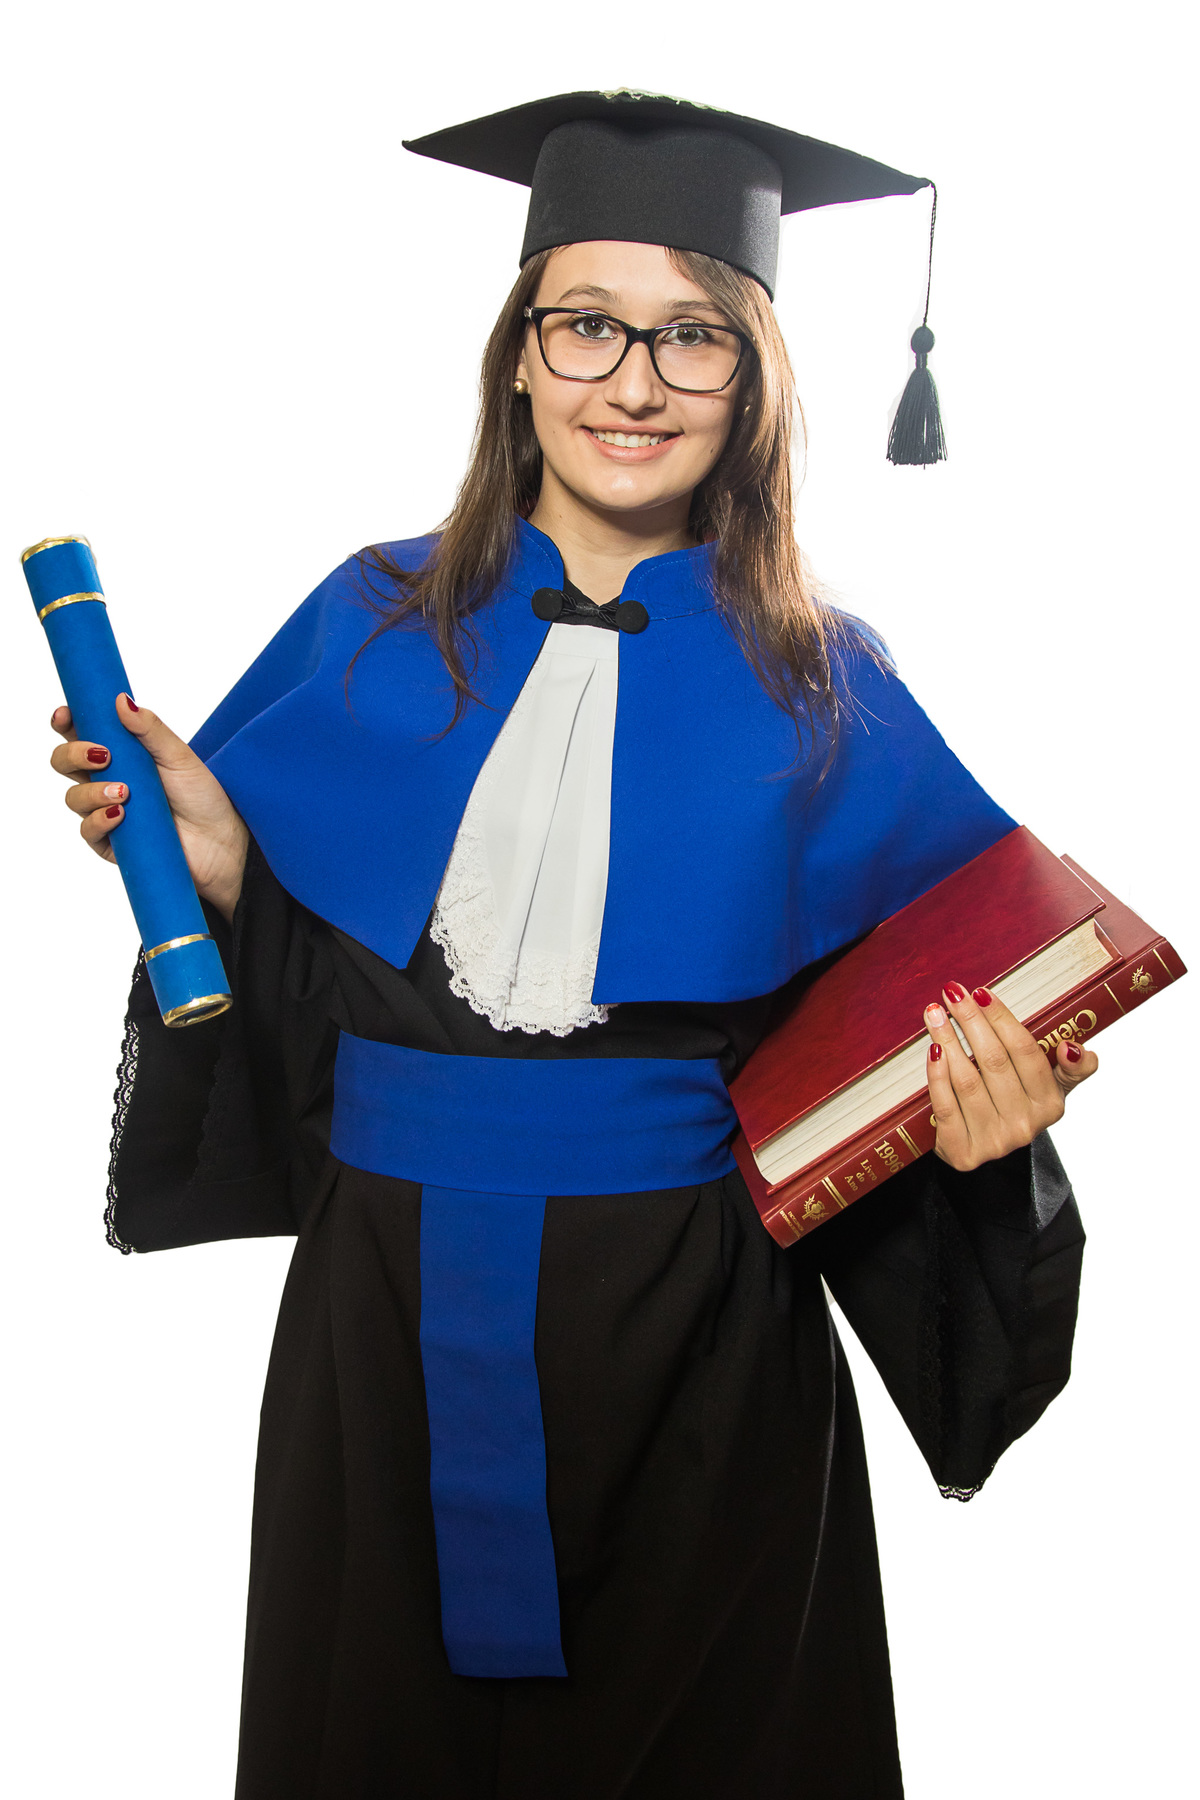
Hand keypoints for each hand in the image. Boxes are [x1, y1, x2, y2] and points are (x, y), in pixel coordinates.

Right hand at [50, 693, 248, 923]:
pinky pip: (87, 831)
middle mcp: (106, 780)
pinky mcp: (111, 842)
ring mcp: (105, 811)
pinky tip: (119, 815)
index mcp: (119, 754)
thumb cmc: (202, 796)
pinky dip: (98, 821)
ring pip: (74, 798)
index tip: (65, 714)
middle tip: (103, 756)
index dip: (65, 721)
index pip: (80, 733)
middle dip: (74, 755)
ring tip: (125, 792)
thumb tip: (120, 699)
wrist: (221, 841)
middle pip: (64, 763)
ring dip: (92, 792)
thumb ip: (150, 729)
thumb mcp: (179, 757)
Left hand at [925, 980, 1097, 1170]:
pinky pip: (946, 1107)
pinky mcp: (963, 1152)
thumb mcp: (1050, 1088)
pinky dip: (937, 1076)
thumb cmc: (1013, 1106)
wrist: (983, 1152)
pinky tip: (932, 1050)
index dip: (1002, 1019)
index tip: (981, 993)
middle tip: (952, 993)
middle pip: (994, 1062)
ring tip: (935, 1013)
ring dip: (948, 1041)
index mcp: (1050, 1104)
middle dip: (971, 1021)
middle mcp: (1025, 1125)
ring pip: (967, 1081)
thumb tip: (1073, 1048)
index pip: (1025, 1052)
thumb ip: (1072, 1068)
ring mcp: (994, 1141)